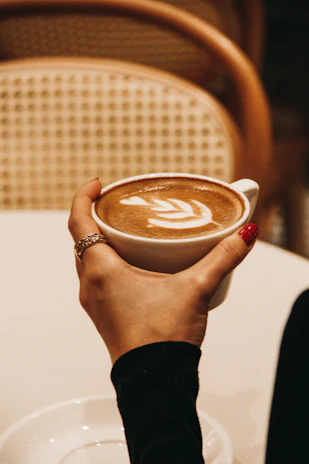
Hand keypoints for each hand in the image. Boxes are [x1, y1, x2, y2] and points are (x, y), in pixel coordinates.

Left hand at [68, 179, 257, 363]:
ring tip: (124, 229)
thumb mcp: (197, 289)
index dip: (83, 196)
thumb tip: (244, 235)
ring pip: (87, 260)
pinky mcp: (103, 314)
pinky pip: (96, 278)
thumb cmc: (162, 338)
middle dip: (93, 216)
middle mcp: (90, 284)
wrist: (154, 381)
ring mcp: (94, 302)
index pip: (77, 222)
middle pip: (80, 240)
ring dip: (98, 241)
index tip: (97, 183)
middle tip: (115, 204)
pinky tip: (130, 264)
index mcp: (101, 270)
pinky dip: (106, 262)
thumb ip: (222, 258)